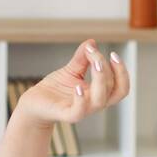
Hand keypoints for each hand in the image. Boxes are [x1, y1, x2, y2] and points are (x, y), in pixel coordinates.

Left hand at [14, 39, 129, 126]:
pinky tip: (77, 86)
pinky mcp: (65, 114)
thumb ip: (82, 58)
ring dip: (101, 80)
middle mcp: (93, 103)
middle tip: (94, 53)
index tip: (112, 53)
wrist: (34, 102)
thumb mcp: (71, 70)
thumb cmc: (56, 88)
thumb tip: (91, 42)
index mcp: (99, 94)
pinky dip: (80, 100)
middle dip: (108, 69)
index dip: (121, 71)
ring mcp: (81, 110)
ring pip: (100, 101)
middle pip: (112, 90)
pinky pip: (78, 112)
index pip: (120, 86)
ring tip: (95, 63)